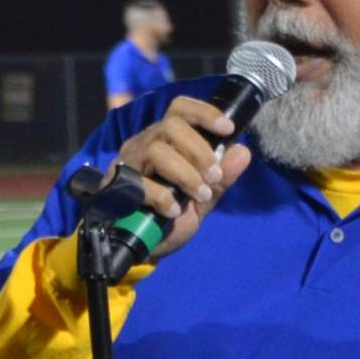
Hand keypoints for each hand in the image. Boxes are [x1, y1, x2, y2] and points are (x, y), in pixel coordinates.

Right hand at [106, 96, 250, 261]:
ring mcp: (128, 164)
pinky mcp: (116, 187)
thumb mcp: (204, 198)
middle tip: (214, 176)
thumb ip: (222, 178)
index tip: (228, 128)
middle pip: (170, 126)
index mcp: (165, 140)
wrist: (149, 248)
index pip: (180, 110)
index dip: (204, 113)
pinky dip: (163, 197)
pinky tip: (174, 211)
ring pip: (157, 151)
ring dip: (186, 174)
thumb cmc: (173, 217)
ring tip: (199, 195)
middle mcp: (144, 145)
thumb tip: (243, 152)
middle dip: (199, 151)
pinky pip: (140, 183)